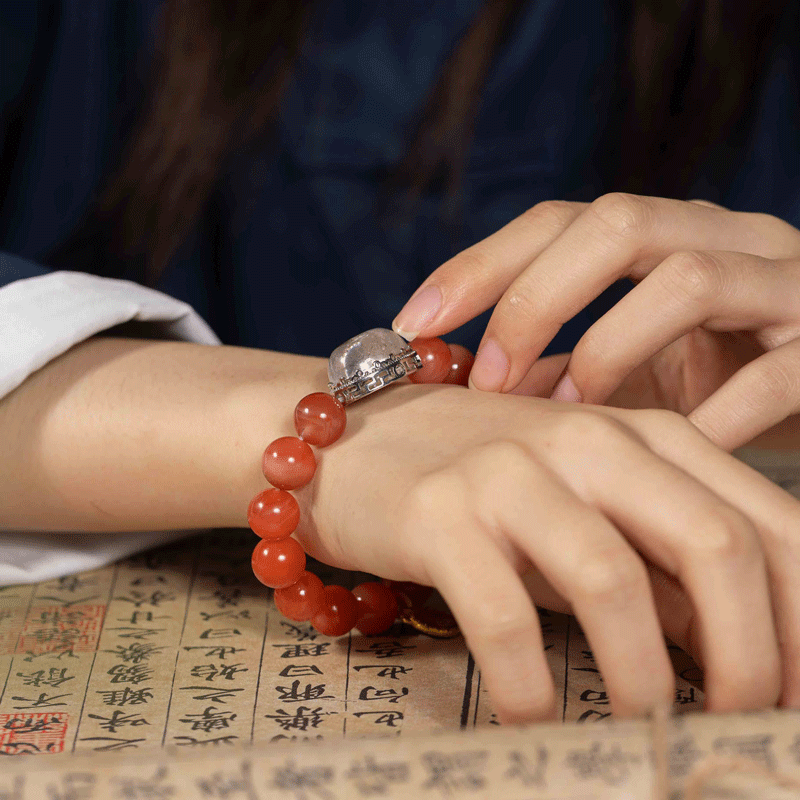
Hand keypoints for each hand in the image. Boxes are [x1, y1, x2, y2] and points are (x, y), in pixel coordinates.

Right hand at [295, 382, 799, 723]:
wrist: (355, 437)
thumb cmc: (482, 476)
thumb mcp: (588, 504)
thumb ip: (662, 562)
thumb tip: (744, 650)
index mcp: (643, 434)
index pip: (768, 523)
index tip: (798, 700)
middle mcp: (587, 441)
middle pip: (714, 545)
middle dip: (751, 659)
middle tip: (739, 727)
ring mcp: (509, 472)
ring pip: (611, 582)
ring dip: (643, 683)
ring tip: (644, 735)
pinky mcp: (439, 512)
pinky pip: (505, 619)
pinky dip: (530, 690)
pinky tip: (533, 721)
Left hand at [391, 195, 799, 451]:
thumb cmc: (716, 383)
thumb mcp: (630, 373)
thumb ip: (560, 371)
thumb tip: (470, 387)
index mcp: (662, 237)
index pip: (558, 222)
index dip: (479, 266)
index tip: (412, 324)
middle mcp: (721, 238)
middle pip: (615, 225)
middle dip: (534, 301)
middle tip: (487, 381)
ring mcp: (783, 282)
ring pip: (689, 278)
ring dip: (609, 350)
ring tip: (570, 415)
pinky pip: (772, 372)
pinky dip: (708, 415)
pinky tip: (662, 454)